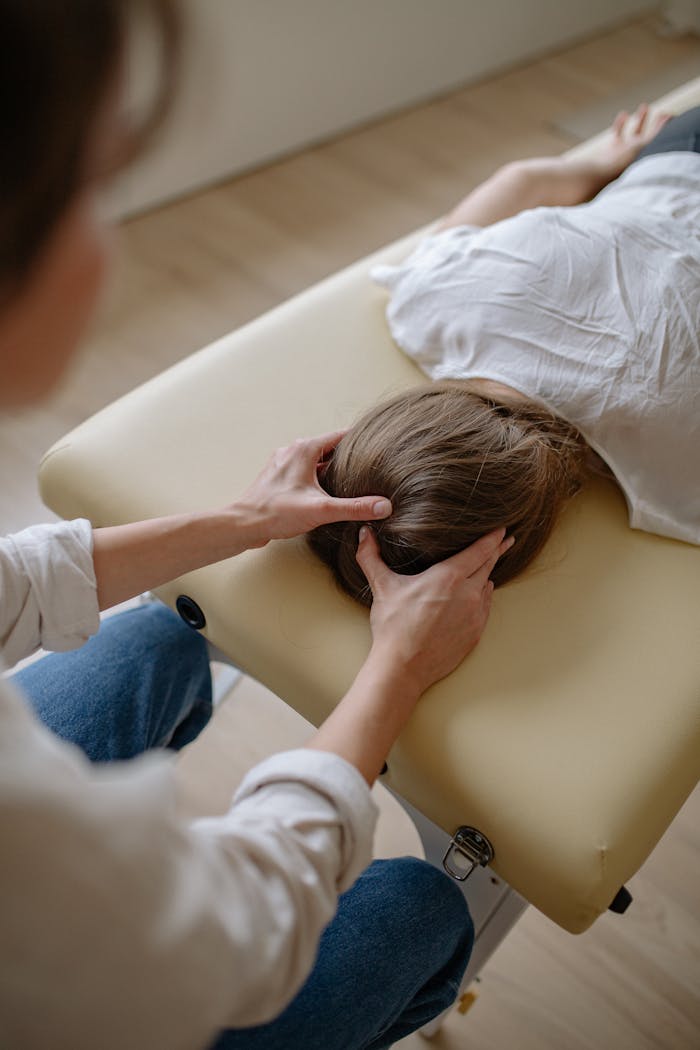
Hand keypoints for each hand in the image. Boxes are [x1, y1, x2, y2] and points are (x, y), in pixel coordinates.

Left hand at [236, 431, 391, 545]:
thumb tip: (383, 506)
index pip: (341, 435)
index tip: (379, 445)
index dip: (362, 440)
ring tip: (351, 479)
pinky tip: (325, 491)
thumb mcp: (322, 510)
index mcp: (305, 449)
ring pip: (316, 459)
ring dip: (332, 468)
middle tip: (370, 466)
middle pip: (329, 447)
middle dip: (349, 457)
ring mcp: (284, 462)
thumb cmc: (276, 512)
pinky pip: (304, 469)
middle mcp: (293, 450)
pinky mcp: (279, 476)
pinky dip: (317, 476)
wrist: (244, 524)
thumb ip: (355, 507)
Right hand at [356, 525, 513, 694]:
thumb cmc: (394, 626)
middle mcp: (468, 593)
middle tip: (506, 540)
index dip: (492, 537)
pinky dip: (483, 598)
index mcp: (449, 577)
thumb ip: (371, 556)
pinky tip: (479, 596)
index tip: (501, 529)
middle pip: (488, 566)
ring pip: (487, 588)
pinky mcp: (475, 633)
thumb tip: (363, 533)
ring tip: (487, 568)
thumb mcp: (382, 586)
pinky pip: (485, 608)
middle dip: (497, 551)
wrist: (403, 666)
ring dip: (487, 576)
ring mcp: (475, 615)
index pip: (480, 550)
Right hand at [599, 103, 671, 177]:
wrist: (600, 174)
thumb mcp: (644, 146)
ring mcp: (625, 151)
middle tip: (664, 113)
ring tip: (645, 105)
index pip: (658, 140)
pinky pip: (618, 133)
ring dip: (641, 119)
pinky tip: (623, 113)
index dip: (664, 127)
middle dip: (657, 124)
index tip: (669, 115)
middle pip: (650, 137)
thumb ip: (656, 133)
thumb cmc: (621, 163)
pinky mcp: (612, 149)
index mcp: (646, 156)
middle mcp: (637, 154)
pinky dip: (620, 123)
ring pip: (634, 133)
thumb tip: (669, 116)